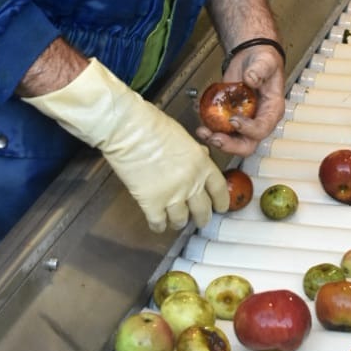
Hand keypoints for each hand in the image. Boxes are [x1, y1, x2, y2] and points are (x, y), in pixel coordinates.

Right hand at [22, 59, 229, 231]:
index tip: (220, 208)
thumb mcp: (184, 137)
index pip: (219, 189)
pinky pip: (158, 223)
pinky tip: (157, 224)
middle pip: (203, 210)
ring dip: (178, 222)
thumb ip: (195, 152)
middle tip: (199, 220)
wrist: (129, 129)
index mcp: (202, 164)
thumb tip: (202, 156)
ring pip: (181, 220)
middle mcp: (191, 182)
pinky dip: (158, 225)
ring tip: (175, 221)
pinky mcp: (151, 202)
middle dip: (202, 218)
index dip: (221, 202)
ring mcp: (172, 194)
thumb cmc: (152, 125)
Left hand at [196, 43, 284, 157]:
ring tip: (202, 131)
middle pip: (247, 145)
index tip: (234, 120)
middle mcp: (259, 120)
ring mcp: (244, 122)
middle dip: (230, 145)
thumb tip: (251, 78)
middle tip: (215, 138)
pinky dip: (208, 128)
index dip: (248, 129)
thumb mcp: (266, 61)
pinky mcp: (229, 118)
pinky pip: (219, 130)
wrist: (250, 58)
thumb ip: (260, 69)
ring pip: (231, 142)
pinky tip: (199, 119)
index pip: (263, 128)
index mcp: (272, 110)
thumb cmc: (263, 61)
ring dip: (215, 140)